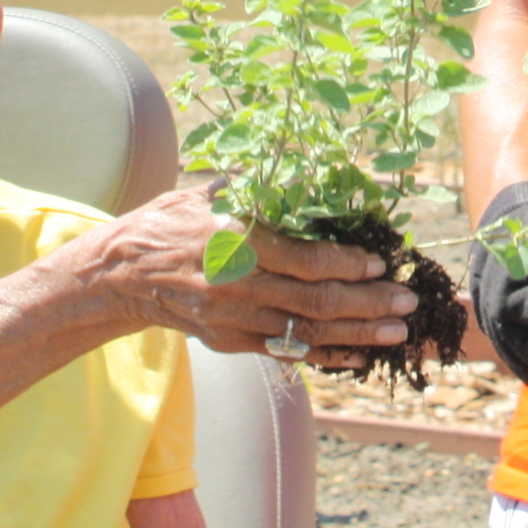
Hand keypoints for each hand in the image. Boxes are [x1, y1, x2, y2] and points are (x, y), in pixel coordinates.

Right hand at [63, 187, 417, 361]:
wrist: (120, 275)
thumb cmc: (169, 223)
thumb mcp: (206, 192)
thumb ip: (257, 187)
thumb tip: (311, 171)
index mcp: (236, 243)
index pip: (303, 260)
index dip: (347, 264)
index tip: (380, 261)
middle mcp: (238, 286)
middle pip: (314, 301)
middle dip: (367, 303)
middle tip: (406, 299)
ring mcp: (235, 320)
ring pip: (306, 333)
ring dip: (358, 334)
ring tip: (397, 332)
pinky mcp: (232, 342)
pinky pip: (287, 353)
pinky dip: (326, 356)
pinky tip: (359, 357)